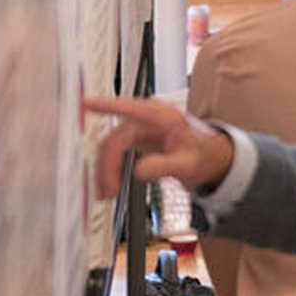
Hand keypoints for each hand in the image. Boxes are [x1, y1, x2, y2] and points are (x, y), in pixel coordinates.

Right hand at [83, 96, 235, 199]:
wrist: (209, 156)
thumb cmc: (202, 155)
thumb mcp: (189, 164)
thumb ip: (165, 166)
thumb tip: (139, 170)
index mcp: (163, 117)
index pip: (131, 109)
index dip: (107, 106)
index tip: (87, 103)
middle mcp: (148, 118)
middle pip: (115, 139)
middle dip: (108, 166)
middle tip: (108, 191)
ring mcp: (139, 127)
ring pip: (111, 147)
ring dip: (106, 170)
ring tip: (109, 192)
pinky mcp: (134, 137)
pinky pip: (115, 151)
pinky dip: (110, 168)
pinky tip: (111, 184)